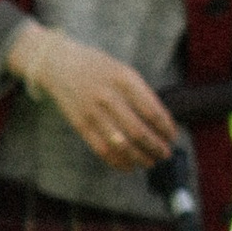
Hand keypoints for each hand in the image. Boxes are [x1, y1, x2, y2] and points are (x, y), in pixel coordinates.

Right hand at [6, 25, 178, 168]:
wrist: (59, 64)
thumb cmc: (96, 67)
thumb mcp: (122, 70)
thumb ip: (140, 92)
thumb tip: (160, 122)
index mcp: (124, 79)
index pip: (152, 110)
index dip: (165, 128)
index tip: (172, 136)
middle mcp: (109, 96)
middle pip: (139, 131)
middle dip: (156, 147)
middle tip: (165, 153)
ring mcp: (93, 112)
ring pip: (122, 145)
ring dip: (140, 158)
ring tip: (151, 162)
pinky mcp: (80, 125)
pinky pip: (103, 150)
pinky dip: (118, 162)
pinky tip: (129, 166)